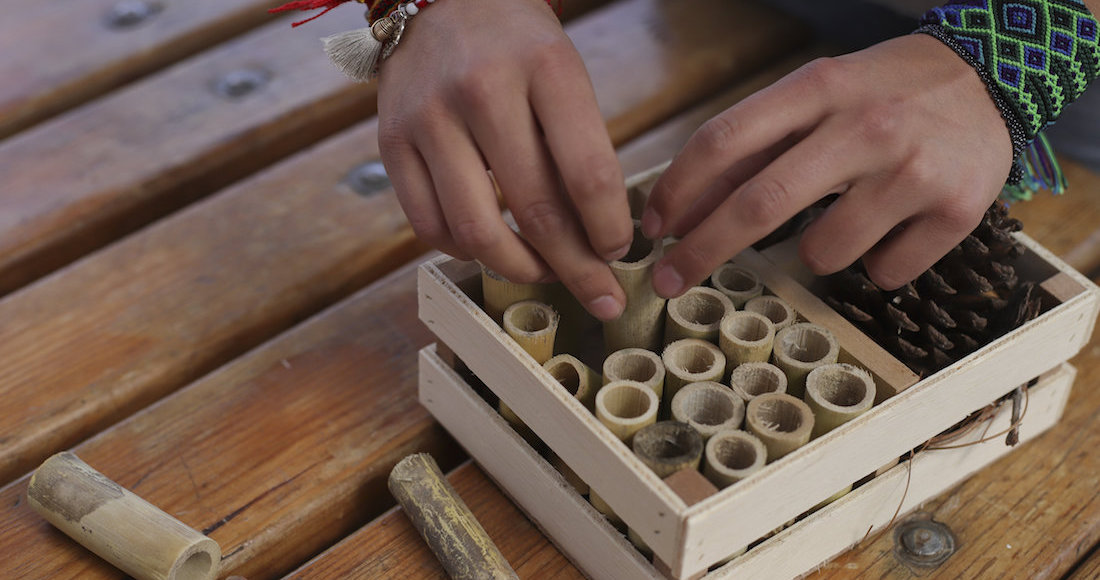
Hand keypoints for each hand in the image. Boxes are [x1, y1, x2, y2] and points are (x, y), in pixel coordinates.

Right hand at [378, 0, 632, 319]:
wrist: (440, 0)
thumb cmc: (517, 46)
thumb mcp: (564, 74)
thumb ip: (579, 149)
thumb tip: (598, 240)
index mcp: (544, 67)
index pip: (588, 173)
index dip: (609, 229)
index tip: (619, 252)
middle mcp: (482, 90)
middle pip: (536, 211)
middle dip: (576, 268)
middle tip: (599, 294)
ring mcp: (430, 117)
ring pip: (477, 231)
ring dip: (520, 269)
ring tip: (544, 273)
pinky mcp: (392, 141)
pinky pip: (429, 225)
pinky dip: (464, 252)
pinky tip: (490, 248)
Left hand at [641, 34, 1014, 297]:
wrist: (990, 79)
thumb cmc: (881, 94)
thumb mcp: (817, 97)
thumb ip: (755, 147)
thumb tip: (683, 213)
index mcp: (820, 89)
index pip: (726, 139)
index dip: (678, 190)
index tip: (651, 228)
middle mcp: (865, 127)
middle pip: (760, 204)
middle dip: (701, 251)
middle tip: (668, 281)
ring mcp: (913, 171)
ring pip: (823, 254)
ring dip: (814, 253)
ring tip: (845, 218)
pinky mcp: (956, 212)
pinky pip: (883, 273)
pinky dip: (875, 263)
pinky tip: (894, 227)